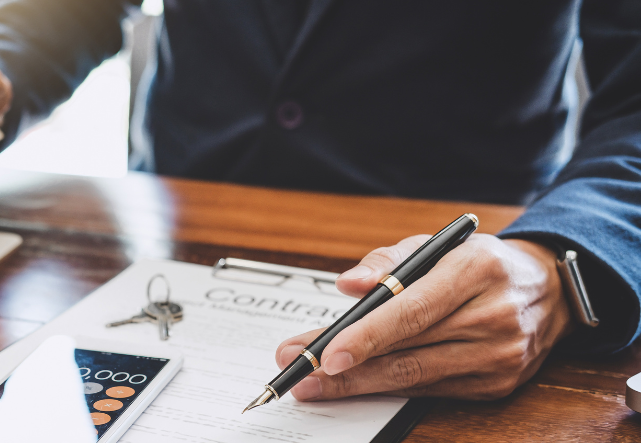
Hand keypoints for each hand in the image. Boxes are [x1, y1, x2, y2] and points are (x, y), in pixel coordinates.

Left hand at [276, 234, 574, 400]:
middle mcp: (493, 317)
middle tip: (298, 369)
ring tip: (314, 384)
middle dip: (344, 366)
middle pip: (407, 351)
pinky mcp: (497, 384)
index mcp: (476, 270)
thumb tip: (347, 284)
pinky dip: (388, 389)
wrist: (549, 290)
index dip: (366, 336)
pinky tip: (356, 385)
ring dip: (357, 385)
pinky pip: (430, 390)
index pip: (413, 310)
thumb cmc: (479, 263)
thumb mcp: (437, 244)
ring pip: (414, 378)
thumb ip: (388, 259)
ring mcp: (499, 357)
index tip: (325, 352)